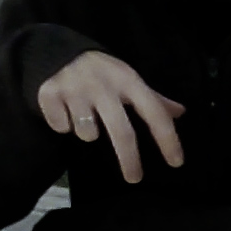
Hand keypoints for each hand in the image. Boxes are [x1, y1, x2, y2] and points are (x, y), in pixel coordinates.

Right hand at [36, 50, 185, 182]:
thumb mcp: (129, 79)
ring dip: (87, 133)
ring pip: (87, 134)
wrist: (59, 51)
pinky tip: (63, 110)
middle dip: (129, 159)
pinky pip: (61, 127)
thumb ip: (153, 98)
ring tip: (84, 118)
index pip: (155, 113)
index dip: (168, 139)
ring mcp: (75, 90)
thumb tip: (180, 112)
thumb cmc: (102, 72)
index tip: (176, 163)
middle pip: (122, 131)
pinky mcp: (49, 95)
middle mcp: (103, 85)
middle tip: (134, 178)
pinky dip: (62, 124)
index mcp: (128, 80)